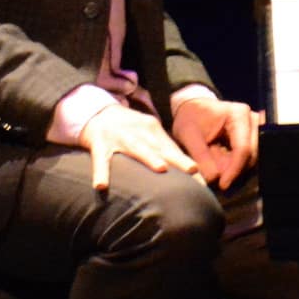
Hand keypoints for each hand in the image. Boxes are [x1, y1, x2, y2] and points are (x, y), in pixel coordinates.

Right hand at [77, 103, 200, 192]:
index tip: (203, 181)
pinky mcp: (98, 143)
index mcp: (152, 130)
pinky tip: (101, 186)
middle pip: (161, 148)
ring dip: (149, 157)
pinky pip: (100, 160)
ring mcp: (119, 137)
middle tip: (193, 170)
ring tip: (161, 168)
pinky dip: (101, 172)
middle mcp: (139, 132)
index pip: (173, 149)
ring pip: (136, 148)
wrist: (95, 112)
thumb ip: (163, 150)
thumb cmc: (128, 130)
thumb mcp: (146, 134)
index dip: (188, 164)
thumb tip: (189, 174)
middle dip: (177, 159)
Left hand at [170, 97, 258, 190]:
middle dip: (233, 171)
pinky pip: (246, 159)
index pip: (243, 148)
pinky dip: (232, 166)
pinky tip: (219, 165)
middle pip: (250, 156)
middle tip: (214, 179)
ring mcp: (254, 130)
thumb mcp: (188, 135)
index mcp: (238, 114)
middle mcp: (252, 121)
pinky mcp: (251, 139)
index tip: (222, 185)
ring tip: (213, 166)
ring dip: (232, 169)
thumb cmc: (190, 118)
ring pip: (250, 160)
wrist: (193, 109)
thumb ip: (200, 155)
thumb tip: (213, 178)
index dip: (234, 169)